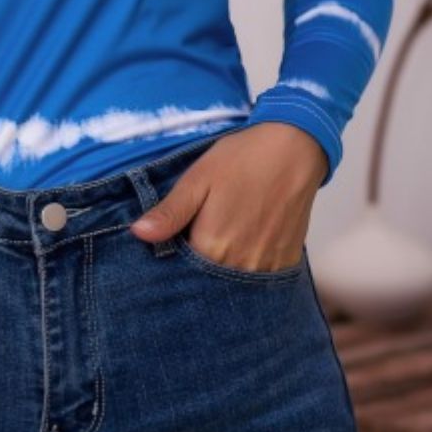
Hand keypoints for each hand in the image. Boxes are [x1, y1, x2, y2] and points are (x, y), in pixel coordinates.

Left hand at [128, 123, 328, 271]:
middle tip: (201, 233)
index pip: (182, 272)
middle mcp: (241, 266)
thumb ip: (170, 212)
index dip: (175, 259)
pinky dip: (248, 265)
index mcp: (213, 246)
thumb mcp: (198, 178)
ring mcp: (267, 268)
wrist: (294, 148)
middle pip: (209, 282)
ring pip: (235, 283)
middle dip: (199, 267)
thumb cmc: (241, 158)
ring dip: (225, 269)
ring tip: (225, 234)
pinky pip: (260, 278)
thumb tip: (138, 234)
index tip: (175, 241)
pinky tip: (246, 239)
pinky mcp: (287, 262)